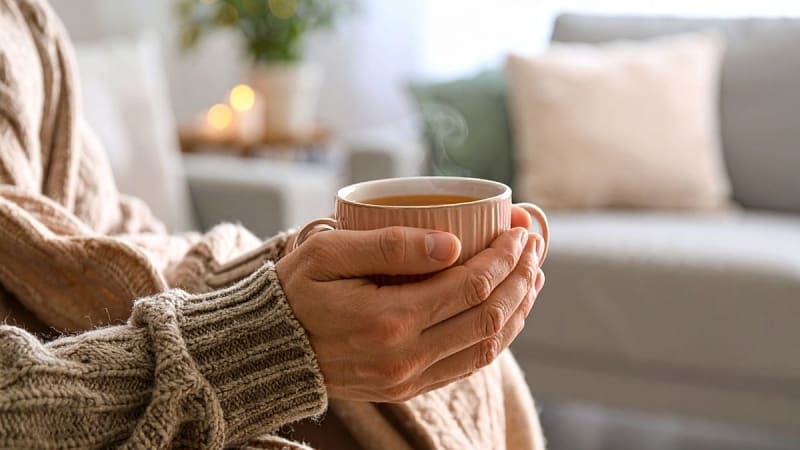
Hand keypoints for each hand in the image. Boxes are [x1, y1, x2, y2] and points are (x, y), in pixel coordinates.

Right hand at [276, 225, 545, 402]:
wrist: (268, 351)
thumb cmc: (294, 292)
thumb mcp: (327, 253)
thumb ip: (389, 245)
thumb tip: (453, 244)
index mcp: (388, 319)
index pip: (470, 286)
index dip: (504, 256)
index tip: (519, 230)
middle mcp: (405, 356)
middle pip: (488, 316)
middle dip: (520, 277)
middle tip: (534, 246)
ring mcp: (408, 378)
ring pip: (486, 346)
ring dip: (517, 309)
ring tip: (532, 277)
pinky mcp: (406, 387)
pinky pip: (467, 366)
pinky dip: (496, 337)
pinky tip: (505, 313)